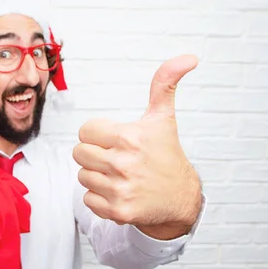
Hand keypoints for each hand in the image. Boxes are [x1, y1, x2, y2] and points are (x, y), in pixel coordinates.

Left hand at [72, 55, 201, 239]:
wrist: (181, 198)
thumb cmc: (167, 155)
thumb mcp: (163, 118)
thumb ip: (165, 84)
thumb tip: (189, 58)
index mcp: (129, 137)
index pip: (85, 131)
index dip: (98, 135)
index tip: (115, 140)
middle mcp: (123, 164)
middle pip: (79, 153)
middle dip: (94, 154)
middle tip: (115, 158)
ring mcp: (120, 189)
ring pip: (82, 176)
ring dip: (96, 176)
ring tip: (119, 176)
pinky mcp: (117, 211)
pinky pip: (87, 199)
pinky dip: (99, 197)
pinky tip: (118, 192)